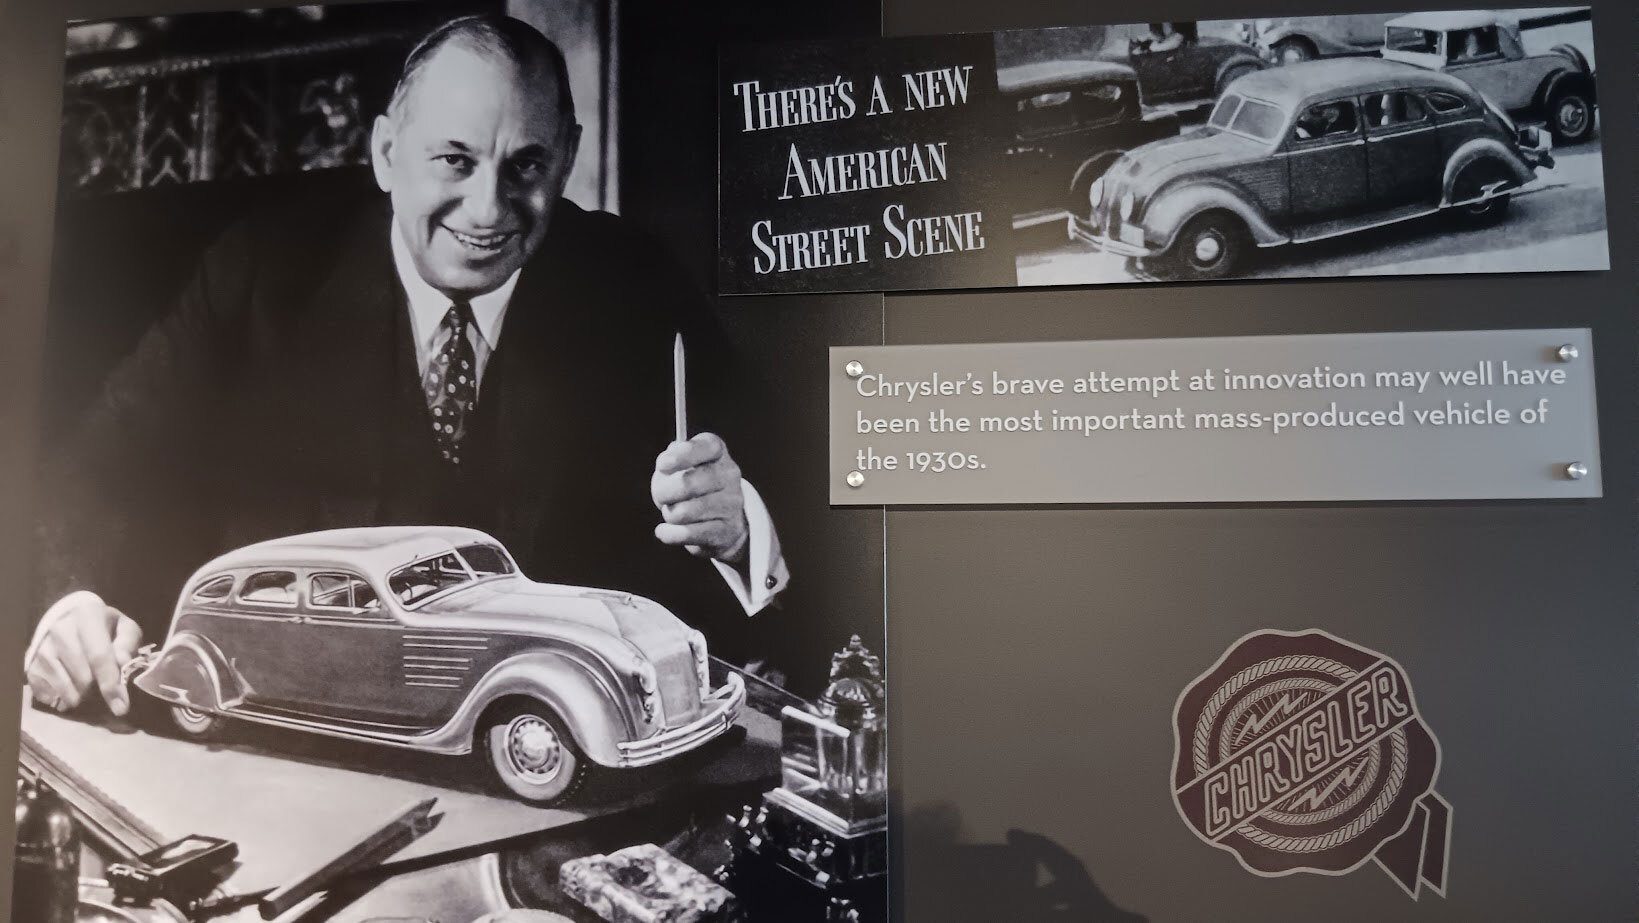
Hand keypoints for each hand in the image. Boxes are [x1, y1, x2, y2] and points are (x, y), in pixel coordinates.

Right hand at [27, 592, 142, 714]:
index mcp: (87, 616)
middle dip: (97, 690)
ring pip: (64, 688)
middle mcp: (60, 630)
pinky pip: (46, 693)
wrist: (69, 618)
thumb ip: (127, 644)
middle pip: (82, 676)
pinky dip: (61, 699)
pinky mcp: (30, 664)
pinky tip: (70, 692)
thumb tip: (123, 663)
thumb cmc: (104, 626)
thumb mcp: (124, 628)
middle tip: (104, 690)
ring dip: (80, 696)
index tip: (121, 707)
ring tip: (87, 690)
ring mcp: (42, 648)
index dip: (110, 683)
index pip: (99, 655)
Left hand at [651, 433, 749, 563]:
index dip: (682, 455)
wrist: (721, 519)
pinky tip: (665, 531)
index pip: (706, 447)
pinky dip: (669, 534)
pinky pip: (688, 533)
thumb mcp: (678, 466)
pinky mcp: (727, 530)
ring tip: (672, 513)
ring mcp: (731, 503)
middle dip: (663, 492)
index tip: (662, 465)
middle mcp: (729, 474)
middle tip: (661, 497)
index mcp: (717, 451)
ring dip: (669, 514)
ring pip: (684, 512)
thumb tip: (666, 465)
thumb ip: (669, 461)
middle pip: (687, 483)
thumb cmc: (691, 486)